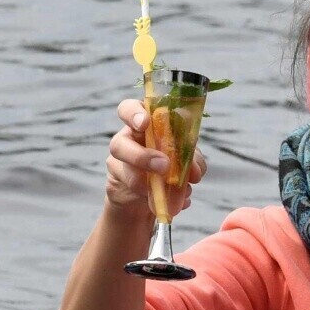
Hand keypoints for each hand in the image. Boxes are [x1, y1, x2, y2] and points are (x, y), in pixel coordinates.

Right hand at [105, 98, 205, 215]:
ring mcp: (118, 164)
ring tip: (164, 188)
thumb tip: (193, 172)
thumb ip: (192, 160)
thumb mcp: (185, 158)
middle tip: (164, 166)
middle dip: (141, 156)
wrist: (154, 196)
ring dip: (144, 180)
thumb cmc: (170, 165)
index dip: (133, 113)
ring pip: (122, 171)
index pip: (128, 109)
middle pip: (118, 143)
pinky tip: (165, 200)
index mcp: (143, 123)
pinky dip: (150, 196)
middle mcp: (126, 140)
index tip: (145, 122)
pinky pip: (130, 190)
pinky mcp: (117, 184)